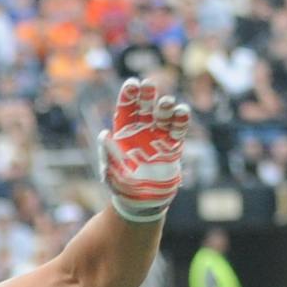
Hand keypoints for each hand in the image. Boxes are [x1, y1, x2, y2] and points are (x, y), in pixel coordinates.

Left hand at [95, 76, 193, 222]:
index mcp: (124, 134)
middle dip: (147, 96)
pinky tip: (182, 111)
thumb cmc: (122, 188)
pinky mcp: (172, 149)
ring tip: (166, 102)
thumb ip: (108, 154)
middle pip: (145, 109)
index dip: (129, 96)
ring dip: (165, 108)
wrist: (142, 203)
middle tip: (149, 84)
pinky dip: (180, 121)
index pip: (126, 110)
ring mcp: (158, 139)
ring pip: (163, 117)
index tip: (132, 83)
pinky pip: (177, 132)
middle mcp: (141, 132)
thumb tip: (103, 134)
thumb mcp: (111, 172)